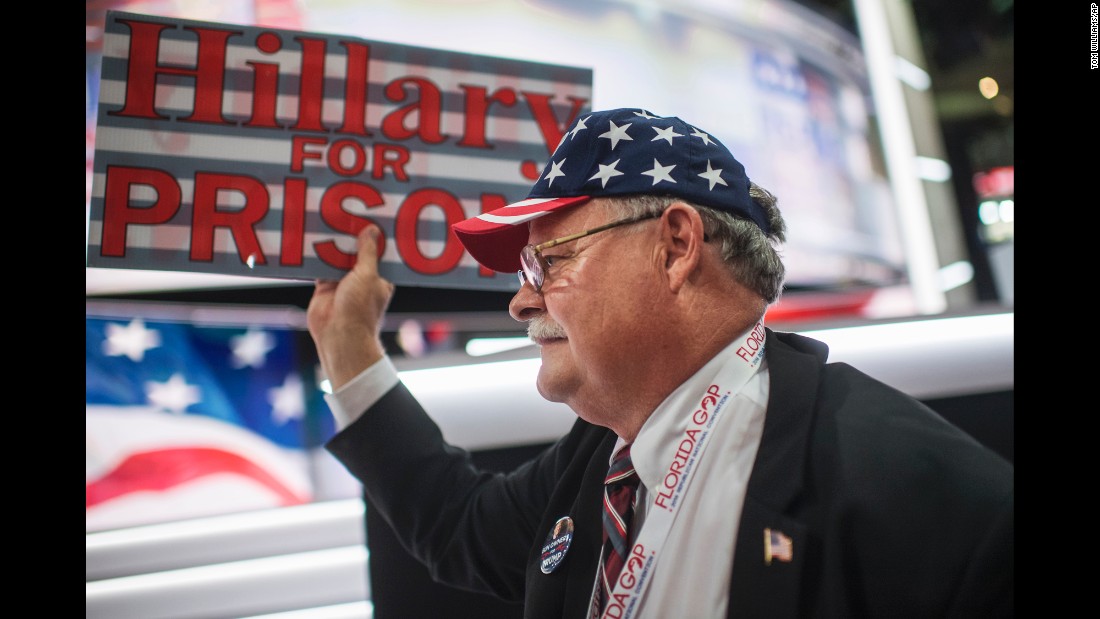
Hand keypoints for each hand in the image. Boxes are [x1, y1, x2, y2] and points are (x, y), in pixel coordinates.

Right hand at [307, 224, 395, 389]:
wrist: (338, 336)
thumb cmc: (360, 309)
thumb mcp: (367, 275)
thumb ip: (367, 252)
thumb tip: (372, 230)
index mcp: (380, 278)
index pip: (380, 252)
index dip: (377, 235)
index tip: (373, 214)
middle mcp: (362, 279)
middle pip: (357, 251)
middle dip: (352, 235)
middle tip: (347, 209)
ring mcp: (343, 283)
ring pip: (337, 257)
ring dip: (333, 242)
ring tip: (329, 217)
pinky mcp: (324, 287)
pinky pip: (319, 266)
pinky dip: (316, 254)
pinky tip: (312, 236)